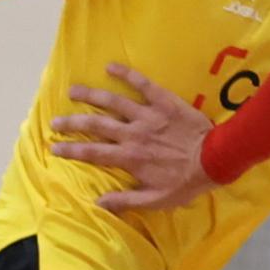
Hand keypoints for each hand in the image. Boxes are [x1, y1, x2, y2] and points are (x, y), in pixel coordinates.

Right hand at [50, 63, 216, 212]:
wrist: (215, 159)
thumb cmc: (187, 182)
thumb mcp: (157, 200)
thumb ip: (127, 201)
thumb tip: (98, 203)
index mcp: (129, 158)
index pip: (93, 153)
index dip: (71, 151)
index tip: (54, 149)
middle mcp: (132, 134)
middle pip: (95, 125)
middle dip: (72, 123)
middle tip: (55, 122)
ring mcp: (146, 116)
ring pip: (112, 102)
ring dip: (90, 96)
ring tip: (73, 91)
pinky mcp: (163, 101)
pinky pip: (142, 84)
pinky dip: (126, 73)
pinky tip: (110, 65)